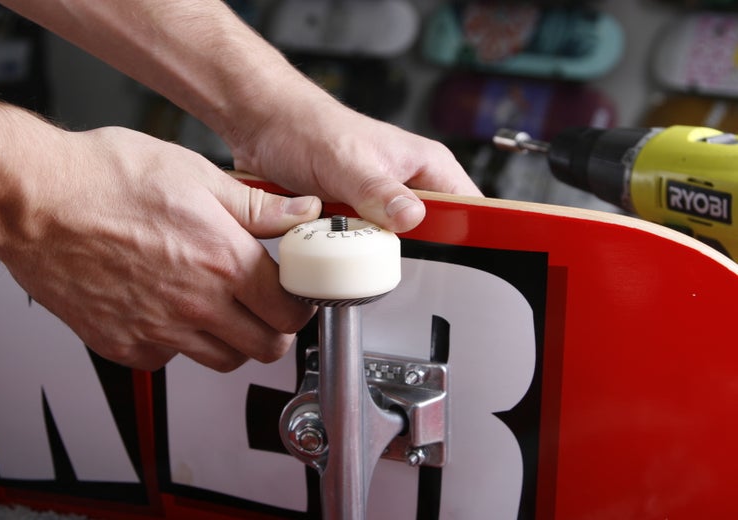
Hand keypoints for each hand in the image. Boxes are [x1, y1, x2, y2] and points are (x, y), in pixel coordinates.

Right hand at [0, 126, 320, 371]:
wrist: (34, 200)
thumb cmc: (105, 179)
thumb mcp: (195, 175)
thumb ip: (257, 205)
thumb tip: (302, 212)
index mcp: (223, 261)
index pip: (290, 310)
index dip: (300, 304)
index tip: (294, 295)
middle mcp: (196, 304)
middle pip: (265, 347)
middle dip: (275, 329)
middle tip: (266, 308)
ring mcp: (159, 330)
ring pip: (223, 361)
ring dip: (233, 341)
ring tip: (221, 309)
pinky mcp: (125, 345)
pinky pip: (168, 361)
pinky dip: (177, 345)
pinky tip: (169, 312)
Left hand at [231, 89, 481, 232]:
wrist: (264, 126)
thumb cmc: (307, 127)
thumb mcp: (345, 161)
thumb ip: (378, 190)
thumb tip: (411, 217)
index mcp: (426, 165)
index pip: (470, 208)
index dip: (472, 237)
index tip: (462, 263)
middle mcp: (409, 185)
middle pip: (434, 237)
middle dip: (411, 253)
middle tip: (384, 252)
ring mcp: (382, 203)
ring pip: (395, 247)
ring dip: (373, 253)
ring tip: (351, 243)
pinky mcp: (356, 217)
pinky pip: (363, 246)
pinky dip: (349, 251)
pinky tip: (335, 247)